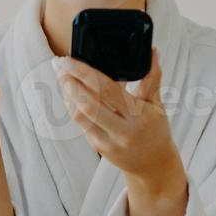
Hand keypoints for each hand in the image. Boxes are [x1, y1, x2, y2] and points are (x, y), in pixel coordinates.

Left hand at [55, 47, 181, 182]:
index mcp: (139, 115)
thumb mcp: (157, 104)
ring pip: (79, 116)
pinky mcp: (98, 147)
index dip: (85, 73)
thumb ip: (152, 78)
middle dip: (69, 82)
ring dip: (67, 94)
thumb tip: (152, 51)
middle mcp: (122, 130)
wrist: (153, 164)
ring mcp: (108, 141)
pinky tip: (70, 94)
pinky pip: (80, 124)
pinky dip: (73, 106)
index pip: (107, 89)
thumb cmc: (156, 130)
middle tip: (59, 65)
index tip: (69, 60)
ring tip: (63, 77)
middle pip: (87, 104)